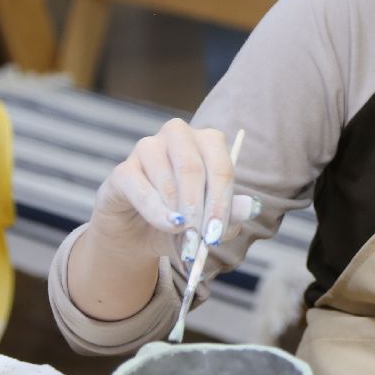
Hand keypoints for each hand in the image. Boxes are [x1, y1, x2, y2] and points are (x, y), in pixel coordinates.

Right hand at [91, 119, 255, 259]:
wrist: (139, 233)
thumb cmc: (183, 221)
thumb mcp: (209, 223)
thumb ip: (230, 215)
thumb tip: (251, 207)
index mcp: (208, 142)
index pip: (220, 167)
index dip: (220, 202)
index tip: (217, 233)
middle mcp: (178, 136)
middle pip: (192, 168)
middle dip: (199, 207)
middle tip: (201, 238)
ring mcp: (147, 148)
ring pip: (167, 180)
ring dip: (178, 214)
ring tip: (184, 238)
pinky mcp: (123, 170)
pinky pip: (141, 189)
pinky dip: (156, 212)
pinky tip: (168, 226)